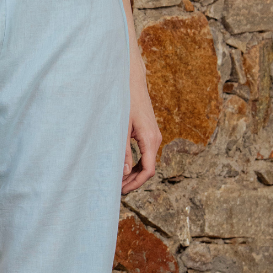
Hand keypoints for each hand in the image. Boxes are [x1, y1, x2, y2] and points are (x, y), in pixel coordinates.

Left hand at [123, 54, 160, 193]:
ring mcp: (154, 136)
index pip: (148, 170)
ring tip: (119, 181)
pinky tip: (124, 168)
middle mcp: (156, 139)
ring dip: (135, 174)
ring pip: (148, 162)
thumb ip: (123, 151)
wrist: (132, 82)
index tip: (122, 190)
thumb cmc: (124, 101)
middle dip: (134, 181)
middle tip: (117, 189)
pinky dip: (137, 164)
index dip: (136, 184)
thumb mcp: (120, 128)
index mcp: (150, 139)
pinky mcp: (149, 133)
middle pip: (148, 169)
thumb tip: (125, 173)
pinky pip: (146, 154)